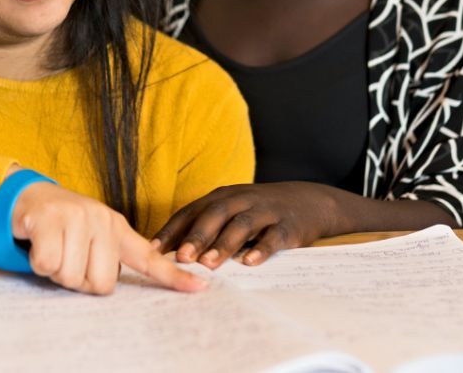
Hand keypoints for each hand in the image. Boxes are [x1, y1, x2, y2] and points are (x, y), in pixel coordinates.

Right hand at [12, 181, 205, 294]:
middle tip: (69, 259)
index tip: (201, 287)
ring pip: (72, 277)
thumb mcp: (94, 236)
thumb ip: (110, 258)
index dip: (174, 276)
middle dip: (80, 281)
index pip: (151, 258)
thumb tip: (113, 287)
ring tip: (54, 249)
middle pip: (103, 283)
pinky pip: (48, 265)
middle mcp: (102, 220)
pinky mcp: (49, 220)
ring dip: (57, 272)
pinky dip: (38, 264)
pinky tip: (38, 245)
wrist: (27, 195)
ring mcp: (76, 218)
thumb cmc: (63, 226)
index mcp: (118, 229)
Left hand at [151, 182, 341, 268]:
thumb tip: (167, 253)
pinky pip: (273, 237)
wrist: (309, 202)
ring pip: (242, 224)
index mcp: (222, 197)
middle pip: (215, 215)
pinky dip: (261, 249)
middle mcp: (241, 199)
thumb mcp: (231, 212)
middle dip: (196, 236)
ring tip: (208, 264)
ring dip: (223, 244)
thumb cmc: (259, 212)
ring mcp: (266, 210)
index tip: (153, 249)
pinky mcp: (288, 225)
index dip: (172, 229)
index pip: (191, 211)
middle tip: (180, 258)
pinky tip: (250, 263)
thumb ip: (205, 227)